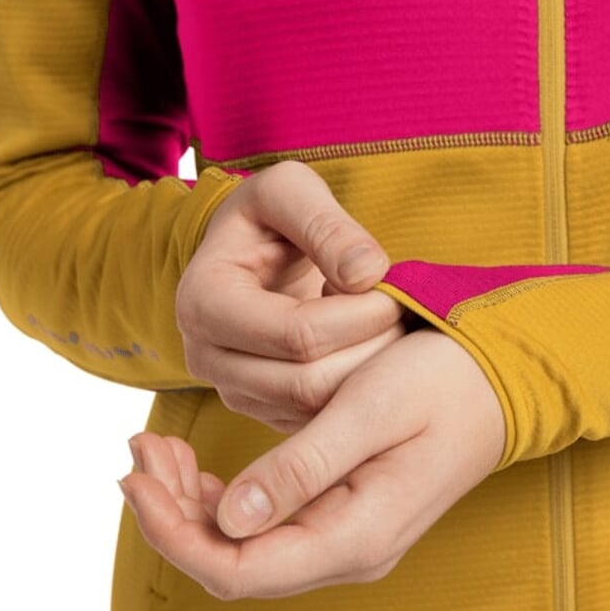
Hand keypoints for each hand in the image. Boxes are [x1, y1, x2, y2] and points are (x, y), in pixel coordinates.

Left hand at [119, 330, 505, 598]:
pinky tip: (197, 466)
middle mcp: (350, 553)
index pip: (237, 570)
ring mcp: (349, 540)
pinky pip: (269, 528)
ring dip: (192, 507)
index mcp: (355, 535)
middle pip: (234, 565)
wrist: (500, 380)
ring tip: (157, 447)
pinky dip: (223, 500)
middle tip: (141, 448)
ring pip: (246, 548)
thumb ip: (302, 467)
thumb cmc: (441, 381)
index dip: (173, 533)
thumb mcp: (369, 409)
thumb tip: (229, 519)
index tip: (134, 476)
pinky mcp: (345, 517)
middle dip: (173, 514)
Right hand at [176, 160, 405, 431]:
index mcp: (204, 301)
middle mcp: (206, 356)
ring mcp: (232, 389)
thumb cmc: (270, 215)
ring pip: (317, 408)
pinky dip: (358, 392)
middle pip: (307, 383)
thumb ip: (327, 223)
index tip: (395, 287)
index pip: (298, 334)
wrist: (251, 249)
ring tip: (393, 328)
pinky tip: (375, 349)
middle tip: (405, 314)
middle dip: (370, 349)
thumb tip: (366, 275)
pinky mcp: (262, 409)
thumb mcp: (291, 190)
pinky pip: (320, 419)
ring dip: (370, 373)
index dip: (362, 314)